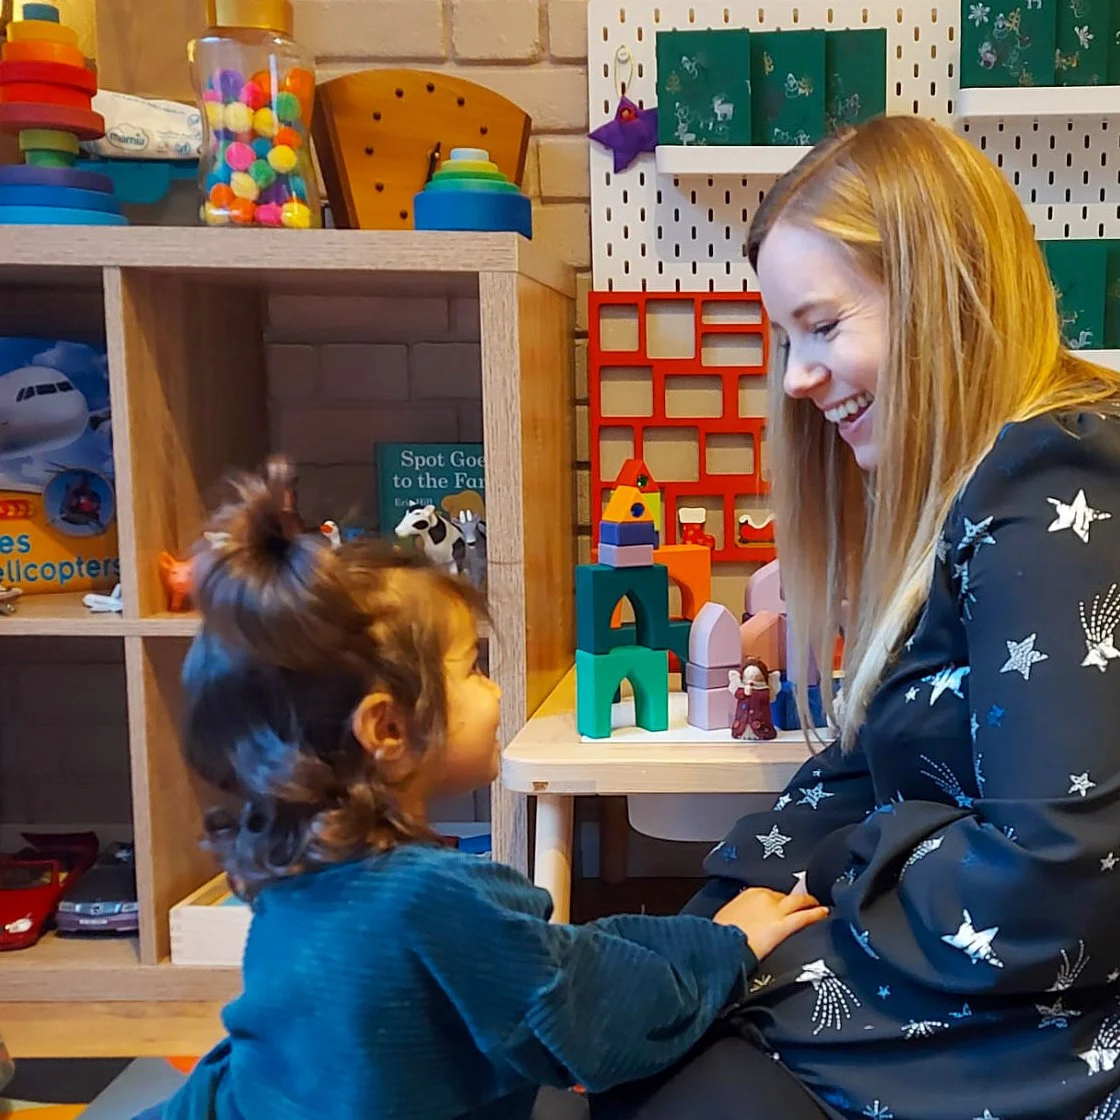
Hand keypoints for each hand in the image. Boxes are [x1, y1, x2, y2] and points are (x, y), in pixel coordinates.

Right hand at [713, 887, 828, 959]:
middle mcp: (764, 897)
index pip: (768, 894)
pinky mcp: (784, 925)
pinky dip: (815, 913)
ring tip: (817, 904)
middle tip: (802, 904)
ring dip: (808, 901)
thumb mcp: (725, 919)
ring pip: (798, 901)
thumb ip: (738, 917)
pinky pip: (804, 916)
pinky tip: (824, 913)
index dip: (776, 901)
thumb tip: (739, 924)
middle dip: (792, 901)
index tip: (779, 907)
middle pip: (784, 897)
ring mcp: (775, 910)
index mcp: (748, 894)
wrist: (720, 945)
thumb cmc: (719, 935)